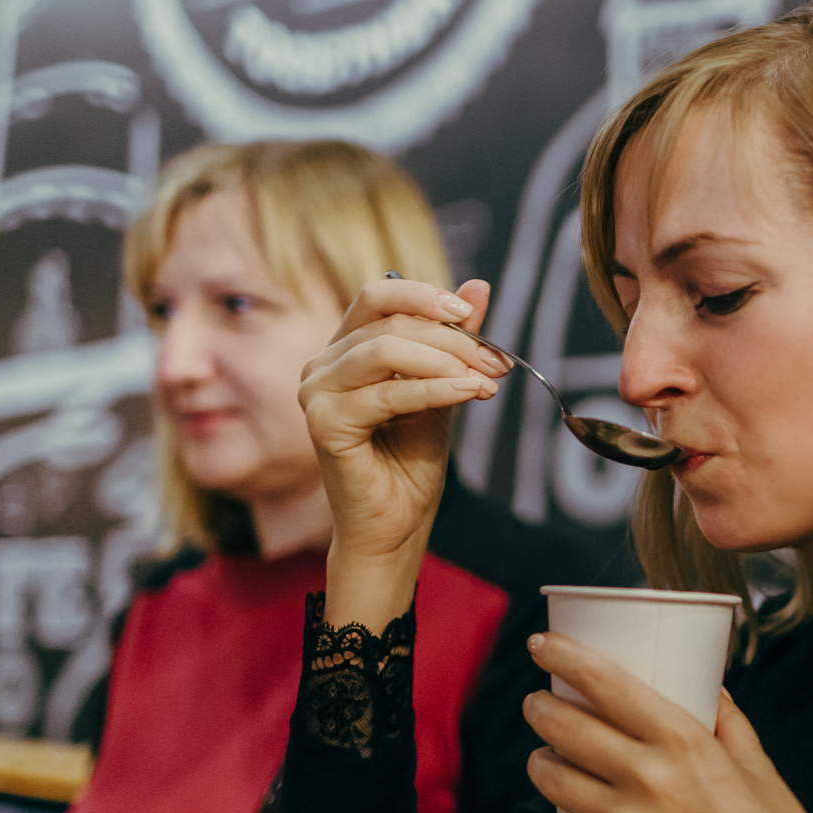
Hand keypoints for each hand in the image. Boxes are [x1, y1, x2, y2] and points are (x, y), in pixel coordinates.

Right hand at [299, 277, 507, 622]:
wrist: (396, 525)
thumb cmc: (411, 463)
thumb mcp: (443, 387)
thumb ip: (455, 340)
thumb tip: (479, 286)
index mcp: (344, 351)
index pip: (377, 296)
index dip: (425, 296)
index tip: (471, 315)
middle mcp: (321, 367)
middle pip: (390, 322)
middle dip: (453, 339)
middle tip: (496, 362)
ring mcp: (316, 394)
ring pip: (386, 350)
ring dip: (446, 361)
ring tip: (485, 382)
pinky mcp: (324, 425)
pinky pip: (389, 393)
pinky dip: (436, 389)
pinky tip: (470, 393)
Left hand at [521, 632, 812, 812]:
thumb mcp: (758, 766)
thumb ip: (725, 720)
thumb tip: (706, 684)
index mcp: (685, 743)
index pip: (604, 683)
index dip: (563, 656)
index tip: (540, 643)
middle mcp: (648, 781)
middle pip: (563, 729)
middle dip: (540, 710)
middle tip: (538, 705)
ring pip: (552, 782)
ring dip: (544, 763)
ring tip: (550, 758)